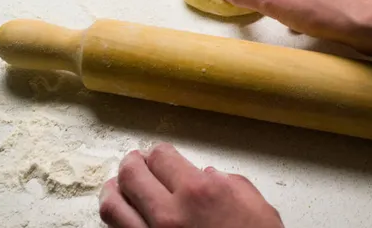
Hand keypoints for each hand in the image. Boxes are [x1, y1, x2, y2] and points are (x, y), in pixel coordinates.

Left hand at [99, 143, 283, 227]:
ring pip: (112, 206)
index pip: (160, 156)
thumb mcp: (259, 210)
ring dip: (114, 189)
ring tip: (118, 185)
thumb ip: (232, 185)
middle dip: (132, 163)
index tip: (158, 155)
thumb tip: (211, 175)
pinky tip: (123, 214)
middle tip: (134, 161)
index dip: (158, 152)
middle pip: (131, 174)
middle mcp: (169, 213)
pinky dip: (117, 219)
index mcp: (199, 193)